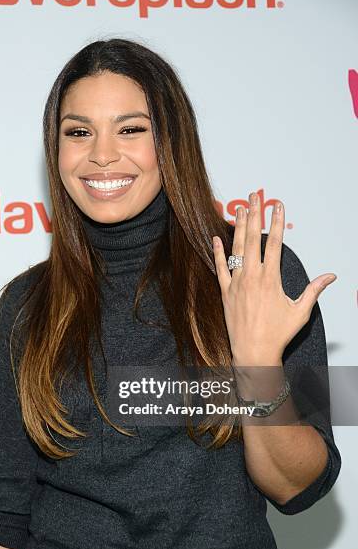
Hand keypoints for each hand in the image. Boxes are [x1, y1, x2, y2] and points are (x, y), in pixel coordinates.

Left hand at [212, 192, 336, 365]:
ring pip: (236, 250)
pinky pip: (219, 269)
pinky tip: (216, 238)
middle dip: (254, 215)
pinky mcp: (225, 293)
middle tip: (254, 196)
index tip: (277, 205)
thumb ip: (314, 290)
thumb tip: (331, 276)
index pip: (275, 243)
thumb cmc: (278, 334)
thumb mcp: (300, 311)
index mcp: (271, 279)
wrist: (254, 352)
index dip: (277, 222)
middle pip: (253, 239)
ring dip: (237, 227)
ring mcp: (236, 284)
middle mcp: (252, 278)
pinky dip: (218, 253)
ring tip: (238, 209)